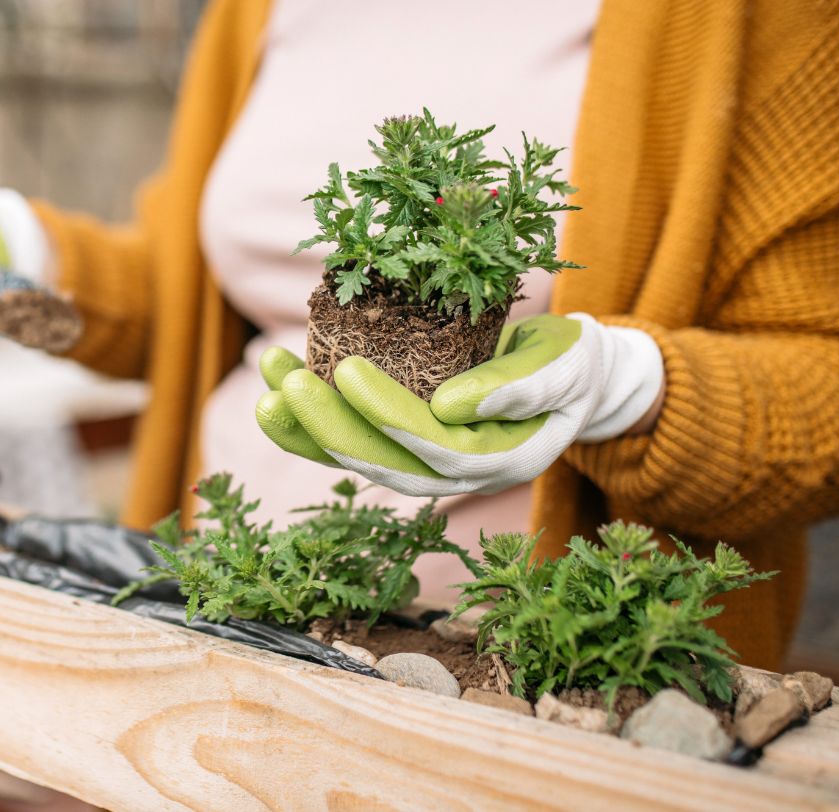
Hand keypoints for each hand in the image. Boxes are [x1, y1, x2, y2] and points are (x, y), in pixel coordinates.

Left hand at [254, 313, 663, 496]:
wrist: (570, 375)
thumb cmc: (571, 363)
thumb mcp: (564, 364)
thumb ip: (519, 388)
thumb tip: (453, 406)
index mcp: (502, 461)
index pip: (436, 448)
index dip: (390, 414)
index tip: (349, 371)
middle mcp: (458, 475)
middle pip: (384, 463)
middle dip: (329, 425)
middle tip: (287, 382)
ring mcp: (427, 465)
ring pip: (358, 457)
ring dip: (306, 426)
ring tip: (267, 383)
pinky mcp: (402, 446)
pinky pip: (350, 441)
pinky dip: (308, 421)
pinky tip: (272, 390)